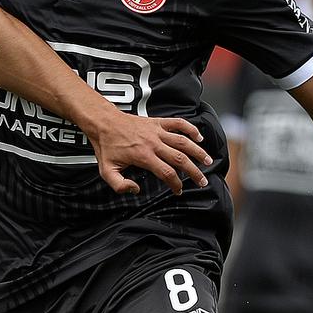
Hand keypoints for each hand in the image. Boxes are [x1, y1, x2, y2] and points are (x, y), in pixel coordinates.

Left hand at [79, 104, 210, 194]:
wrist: (103, 122)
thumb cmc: (106, 147)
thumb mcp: (106, 171)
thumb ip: (119, 185)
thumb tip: (136, 190)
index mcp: (143, 156)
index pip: (167, 173)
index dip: (176, 184)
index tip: (179, 190)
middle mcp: (154, 143)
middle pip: (180, 159)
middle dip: (194, 172)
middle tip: (203, 181)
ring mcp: (157, 131)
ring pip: (184, 141)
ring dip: (198, 152)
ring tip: (208, 161)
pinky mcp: (158, 121)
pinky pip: (178, 123)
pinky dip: (191, 129)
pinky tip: (199, 137)